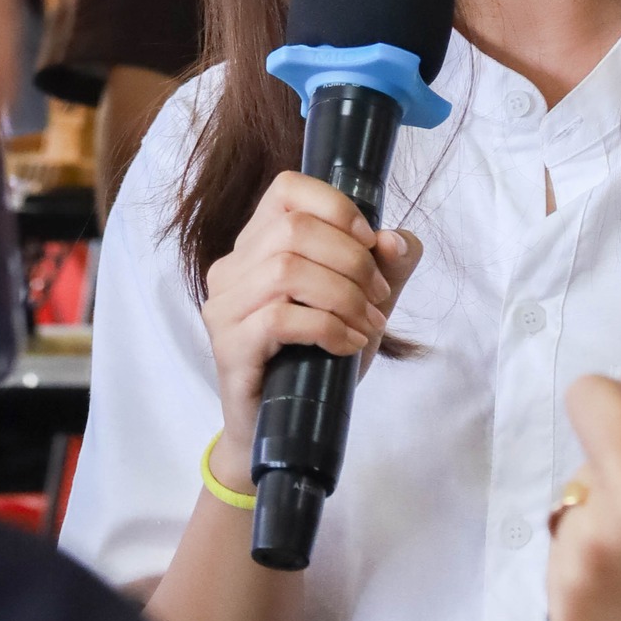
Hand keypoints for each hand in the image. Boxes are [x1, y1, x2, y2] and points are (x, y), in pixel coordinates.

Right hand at [203, 171, 421, 489]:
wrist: (280, 431)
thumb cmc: (314, 361)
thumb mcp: (360, 306)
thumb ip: (383, 268)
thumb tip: (397, 241)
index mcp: (256, 244)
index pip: (287, 189)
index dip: (336, 206)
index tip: (370, 242)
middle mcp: (231, 267)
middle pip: (293, 230)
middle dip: (351, 260)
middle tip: (377, 297)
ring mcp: (224, 307)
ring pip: (286, 270)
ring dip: (343, 295)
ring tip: (368, 326)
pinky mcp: (229, 346)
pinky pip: (280, 318)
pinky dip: (327, 327)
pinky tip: (348, 344)